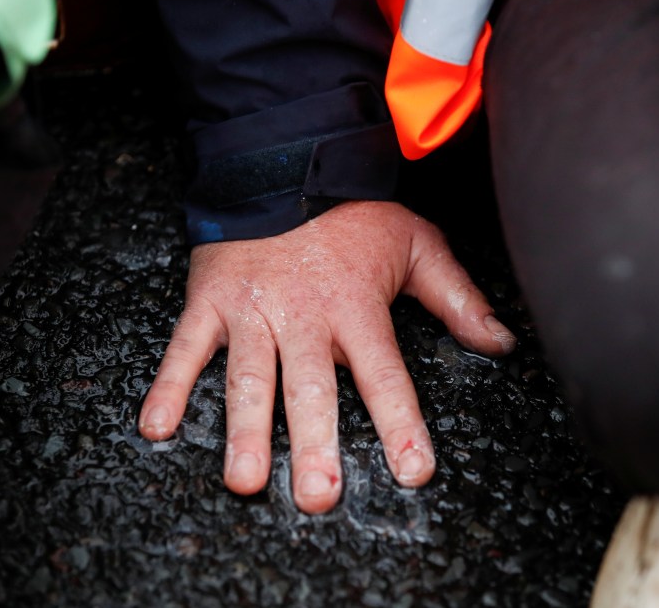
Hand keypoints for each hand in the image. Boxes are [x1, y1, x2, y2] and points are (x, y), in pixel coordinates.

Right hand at [139, 200, 515, 513]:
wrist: (284, 161)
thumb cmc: (352, 213)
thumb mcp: (418, 245)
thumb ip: (457, 298)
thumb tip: (501, 344)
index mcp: (356, 307)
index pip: (383, 376)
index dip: (400, 425)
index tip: (412, 472)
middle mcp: (304, 316)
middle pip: (311, 388)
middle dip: (314, 445)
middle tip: (317, 497)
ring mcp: (253, 311)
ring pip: (249, 378)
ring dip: (245, 430)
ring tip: (244, 480)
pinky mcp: (211, 301)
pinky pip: (187, 347)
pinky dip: (169, 385)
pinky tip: (157, 427)